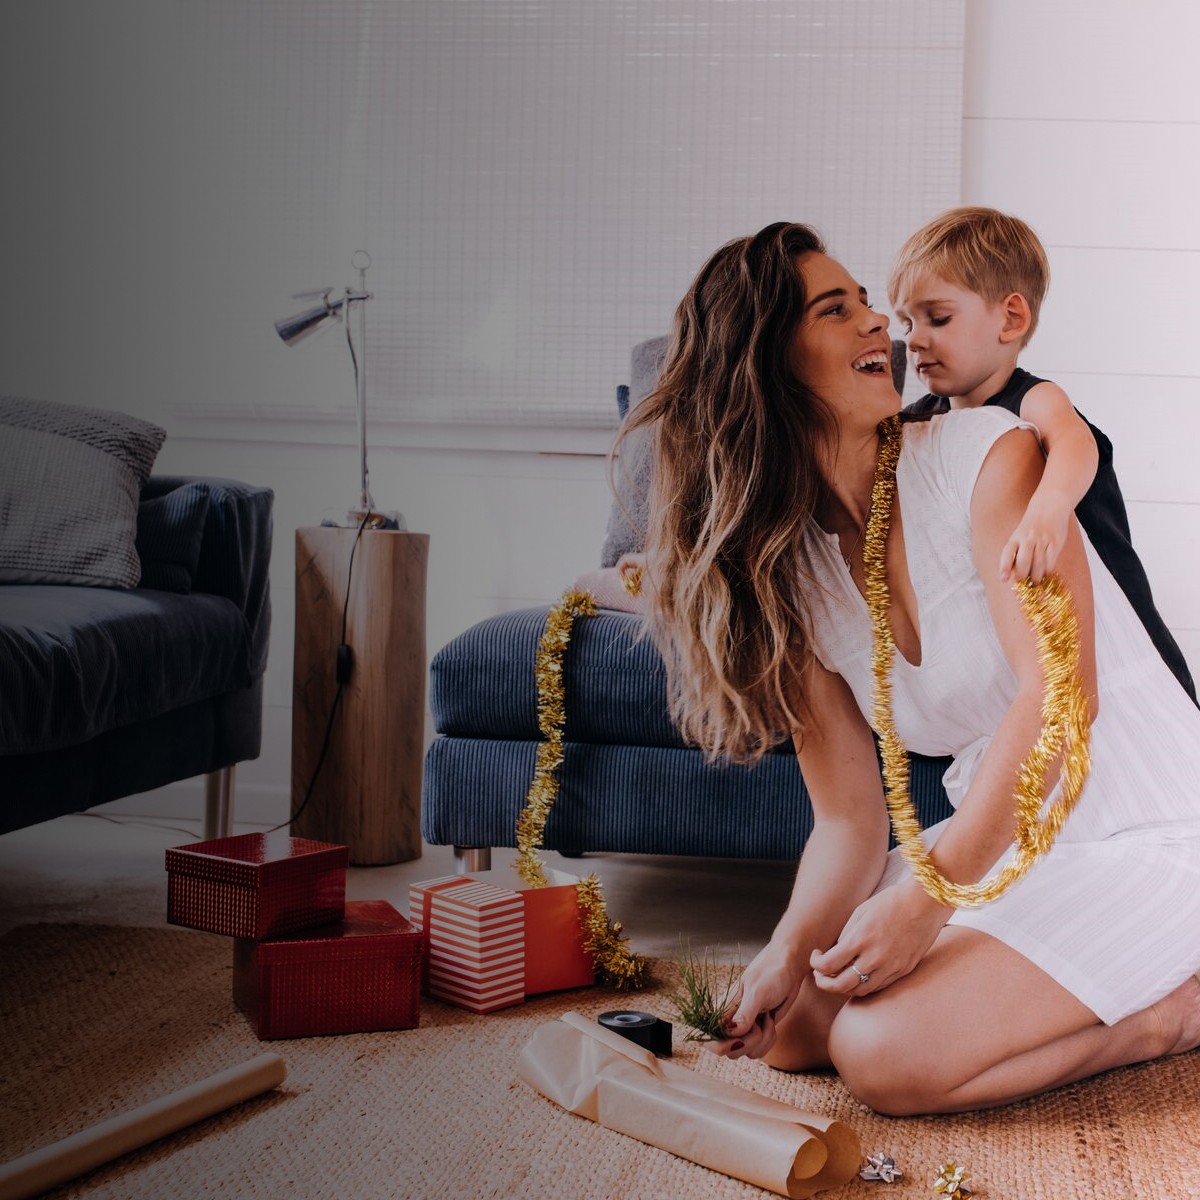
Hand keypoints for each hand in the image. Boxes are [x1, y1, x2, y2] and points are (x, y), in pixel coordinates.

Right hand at [706, 940, 803, 1060]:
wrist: (789, 969)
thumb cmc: (771, 973)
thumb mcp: (758, 991)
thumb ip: (744, 1013)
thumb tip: (730, 1033)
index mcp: (722, 1009)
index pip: (708, 1037)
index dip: (719, 1045)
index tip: (738, 1038)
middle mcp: (730, 1022)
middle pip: (729, 1051)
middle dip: (748, 1042)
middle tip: (759, 1023)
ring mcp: (744, 1029)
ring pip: (745, 1053)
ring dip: (762, 1041)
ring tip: (768, 1018)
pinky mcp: (757, 1033)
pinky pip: (759, 1051)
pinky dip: (769, 1041)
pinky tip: (771, 1022)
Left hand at [809, 878, 949, 997]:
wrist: (926, 903)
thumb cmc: (891, 902)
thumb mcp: (861, 912)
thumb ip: (846, 935)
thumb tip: (835, 953)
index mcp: (860, 939)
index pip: (828, 964)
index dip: (816, 965)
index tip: (816, 957)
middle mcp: (875, 957)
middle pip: (841, 985)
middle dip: (824, 983)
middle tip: (820, 974)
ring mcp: (891, 967)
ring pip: (860, 990)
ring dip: (844, 987)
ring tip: (838, 977)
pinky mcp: (903, 971)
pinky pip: (879, 987)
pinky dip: (864, 985)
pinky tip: (860, 975)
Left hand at [998, 503, 1069, 582]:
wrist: (1049, 506)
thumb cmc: (1031, 527)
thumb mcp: (1019, 536)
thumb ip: (1015, 553)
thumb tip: (1012, 574)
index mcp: (1015, 538)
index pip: (1007, 554)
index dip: (1004, 567)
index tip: (1003, 579)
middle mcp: (1027, 539)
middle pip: (1024, 561)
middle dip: (1023, 576)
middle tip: (1024, 585)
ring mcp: (1042, 540)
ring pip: (1038, 564)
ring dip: (1036, 576)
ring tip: (1036, 583)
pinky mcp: (1055, 542)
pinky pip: (1051, 560)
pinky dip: (1048, 570)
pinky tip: (1046, 573)